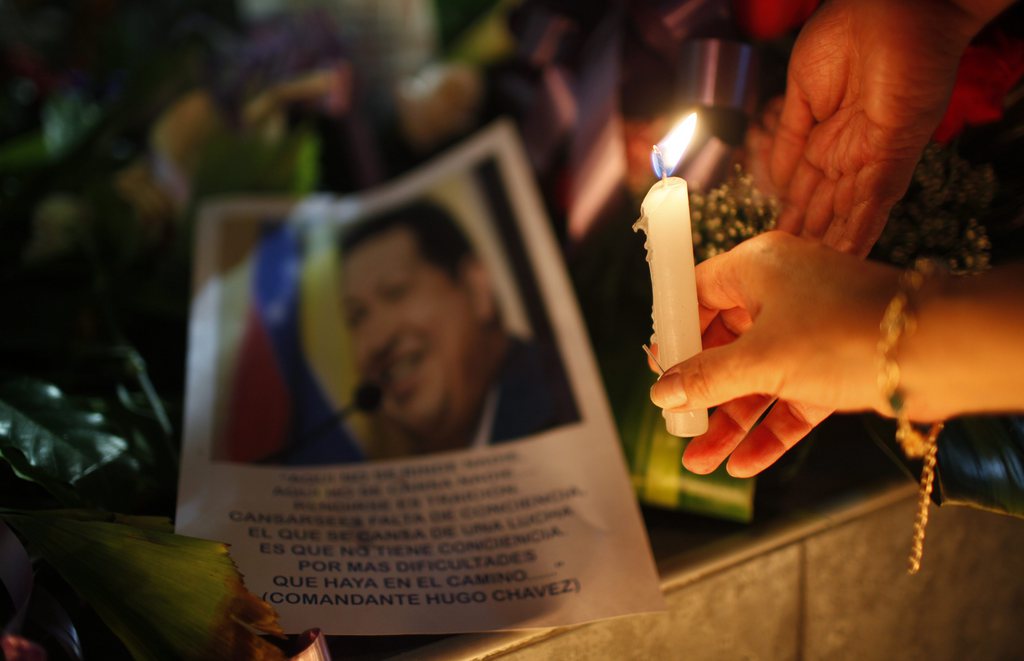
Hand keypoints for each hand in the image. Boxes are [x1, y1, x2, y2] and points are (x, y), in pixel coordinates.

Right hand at [650, 232, 899, 476]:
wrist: (937, 351)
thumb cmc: (843, 332)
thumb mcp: (760, 358)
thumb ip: (706, 377)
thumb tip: (661, 392)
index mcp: (757, 267)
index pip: (698, 292)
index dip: (674, 331)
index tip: (657, 368)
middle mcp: (780, 294)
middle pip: (724, 343)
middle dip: (700, 390)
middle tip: (677, 423)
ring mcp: (807, 332)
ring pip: (755, 379)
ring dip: (729, 421)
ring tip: (699, 462)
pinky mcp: (832, 366)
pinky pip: (788, 400)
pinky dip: (767, 430)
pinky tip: (742, 465)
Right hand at [770, 0, 974, 255]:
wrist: (888, 6)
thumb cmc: (848, 31)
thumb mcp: (802, 91)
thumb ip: (789, 137)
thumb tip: (775, 180)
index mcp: (825, 136)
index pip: (805, 188)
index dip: (791, 217)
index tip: (774, 246)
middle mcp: (850, 151)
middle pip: (826, 207)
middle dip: (809, 241)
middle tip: (790, 276)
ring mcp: (873, 154)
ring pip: (849, 212)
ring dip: (833, 246)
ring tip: (814, 279)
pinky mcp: (894, 151)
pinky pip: (875, 199)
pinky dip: (860, 230)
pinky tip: (844, 257)